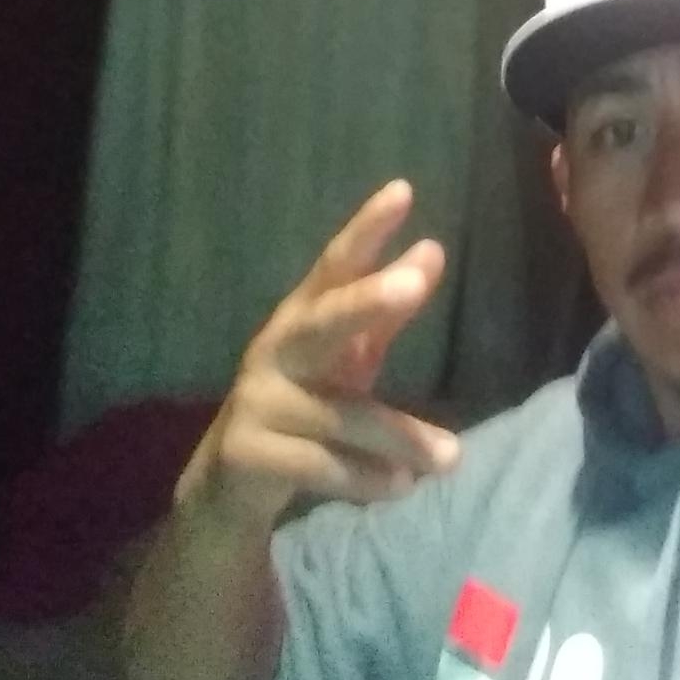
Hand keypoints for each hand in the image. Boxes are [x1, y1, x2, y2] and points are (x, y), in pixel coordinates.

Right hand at [177, 181, 460, 531]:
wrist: (229, 483)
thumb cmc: (304, 401)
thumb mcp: (346, 356)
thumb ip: (386, 310)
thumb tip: (433, 249)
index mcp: (302, 317)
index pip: (335, 265)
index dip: (366, 230)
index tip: (402, 191)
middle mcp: (274, 349)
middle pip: (323, 321)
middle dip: (367, 301)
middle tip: (413, 283)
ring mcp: (256, 401)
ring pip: (342, 416)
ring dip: (399, 438)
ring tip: (450, 458)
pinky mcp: (246, 454)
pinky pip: (321, 466)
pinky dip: (368, 480)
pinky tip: (401, 488)